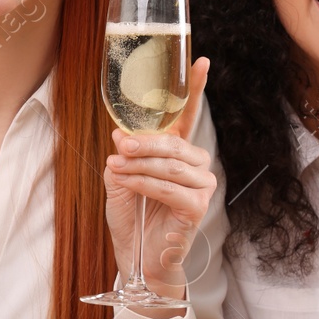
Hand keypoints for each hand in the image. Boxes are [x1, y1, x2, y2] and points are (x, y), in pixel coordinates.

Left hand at [103, 57, 216, 307]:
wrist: (137, 257)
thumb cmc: (132, 217)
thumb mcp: (120, 179)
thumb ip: (124, 156)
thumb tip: (121, 134)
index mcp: (178, 152)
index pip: (188, 114)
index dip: (196, 87)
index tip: (201, 60)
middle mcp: (195, 164)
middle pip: (173, 141)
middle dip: (144, 142)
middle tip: (120, 145)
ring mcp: (201, 186)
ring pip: (169, 164)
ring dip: (138, 166)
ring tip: (117, 169)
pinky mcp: (198, 208)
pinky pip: (169, 187)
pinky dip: (144, 183)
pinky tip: (128, 184)